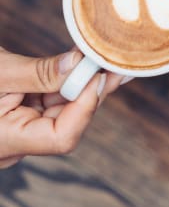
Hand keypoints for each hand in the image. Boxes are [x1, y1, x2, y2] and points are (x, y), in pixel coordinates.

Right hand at [0, 46, 122, 168]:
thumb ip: (40, 73)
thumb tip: (81, 64)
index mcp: (5, 141)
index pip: (61, 137)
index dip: (86, 107)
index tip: (98, 75)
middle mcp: (15, 143)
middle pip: (68, 123)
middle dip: (93, 92)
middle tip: (118, 64)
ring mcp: (18, 131)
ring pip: (62, 111)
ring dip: (84, 85)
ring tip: (109, 62)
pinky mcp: (19, 116)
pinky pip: (50, 104)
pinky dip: (67, 84)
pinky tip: (87, 67)